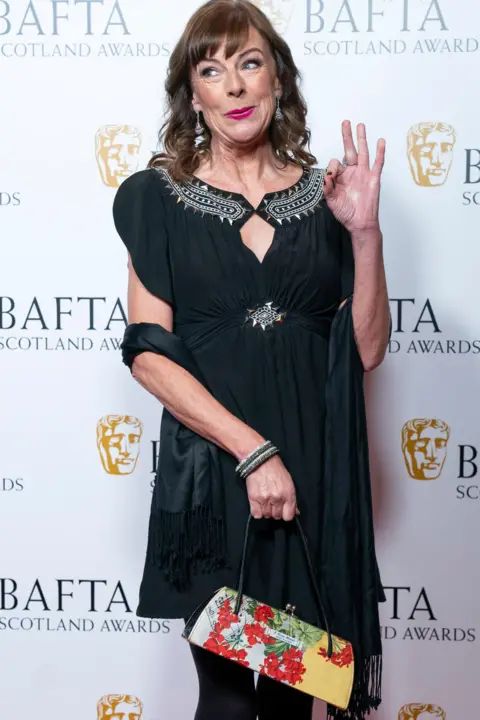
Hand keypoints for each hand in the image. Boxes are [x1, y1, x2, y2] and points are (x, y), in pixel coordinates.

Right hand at [245, 455, 299, 520]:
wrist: (261, 461)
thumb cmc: (276, 471)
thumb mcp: (289, 483)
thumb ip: (292, 500)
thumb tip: (296, 512)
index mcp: (288, 495)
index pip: (288, 516)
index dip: (285, 514)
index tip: (282, 511)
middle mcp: (278, 498)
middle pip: (276, 516)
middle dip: (275, 511)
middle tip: (272, 502)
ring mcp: (265, 499)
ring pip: (266, 515)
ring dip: (265, 510)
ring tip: (265, 500)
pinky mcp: (254, 498)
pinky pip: (256, 514)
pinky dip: (256, 511)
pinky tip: (258, 504)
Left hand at [323, 120, 384, 234]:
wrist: (359, 223)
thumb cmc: (346, 213)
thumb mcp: (331, 201)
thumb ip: (327, 187)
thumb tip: (327, 174)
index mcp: (341, 177)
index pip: (335, 163)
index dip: (332, 167)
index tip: (332, 177)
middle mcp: (352, 172)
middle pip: (350, 150)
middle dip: (347, 136)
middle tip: (346, 123)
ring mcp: (364, 174)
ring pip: (363, 152)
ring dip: (362, 139)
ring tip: (360, 125)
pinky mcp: (374, 178)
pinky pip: (378, 163)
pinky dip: (380, 152)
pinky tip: (380, 141)